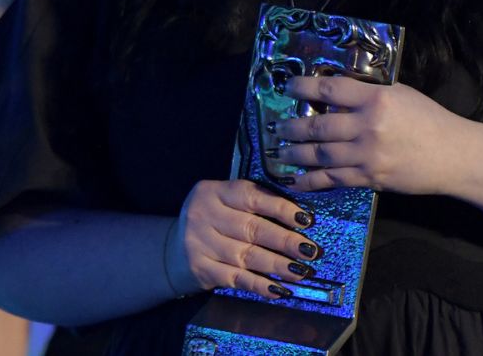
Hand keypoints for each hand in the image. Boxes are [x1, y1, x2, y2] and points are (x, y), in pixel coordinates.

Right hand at [170, 179, 322, 299]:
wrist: (172, 251)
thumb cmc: (210, 223)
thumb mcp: (222, 203)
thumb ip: (252, 204)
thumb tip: (299, 218)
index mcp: (213, 192)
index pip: (252, 197)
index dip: (281, 209)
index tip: (306, 220)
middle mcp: (203, 215)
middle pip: (252, 228)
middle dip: (286, 241)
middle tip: (311, 251)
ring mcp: (200, 244)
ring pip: (247, 255)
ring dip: (278, 265)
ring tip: (301, 271)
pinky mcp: (201, 270)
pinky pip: (237, 278)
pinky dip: (261, 285)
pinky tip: (279, 289)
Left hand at [273, 76, 463, 195]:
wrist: (454, 155)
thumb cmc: (429, 119)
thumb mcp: (400, 94)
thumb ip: (368, 93)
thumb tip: (332, 91)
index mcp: (377, 98)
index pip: (329, 89)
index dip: (303, 87)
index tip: (288, 87)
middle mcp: (369, 125)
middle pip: (319, 125)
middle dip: (292, 127)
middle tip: (276, 127)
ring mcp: (368, 155)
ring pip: (321, 154)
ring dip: (295, 154)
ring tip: (280, 152)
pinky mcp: (370, 178)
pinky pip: (333, 180)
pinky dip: (311, 180)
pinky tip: (296, 180)